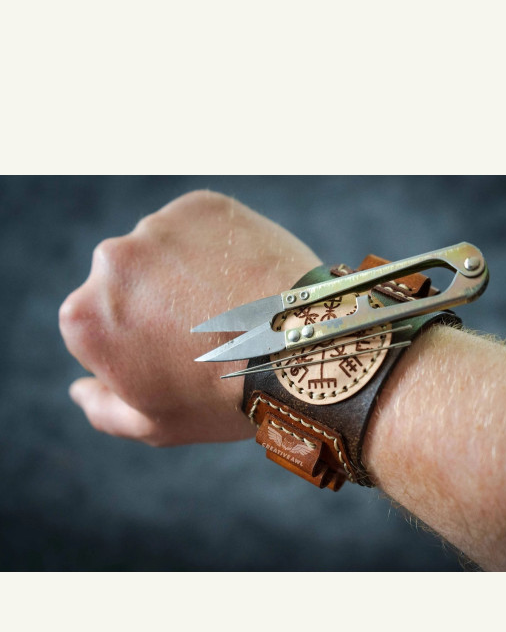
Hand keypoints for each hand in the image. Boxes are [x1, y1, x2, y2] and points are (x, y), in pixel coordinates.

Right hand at [59, 190, 320, 444]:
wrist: (300, 349)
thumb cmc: (224, 396)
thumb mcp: (153, 426)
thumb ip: (102, 408)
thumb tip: (79, 389)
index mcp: (84, 317)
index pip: (95, 328)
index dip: (134, 347)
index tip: (173, 359)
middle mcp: (110, 262)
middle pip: (125, 285)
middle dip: (154, 305)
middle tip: (205, 335)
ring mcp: (157, 227)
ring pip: (163, 253)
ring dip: (185, 274)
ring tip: (231, 308)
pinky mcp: (202, 206)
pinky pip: (201, 229)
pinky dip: (217, 249)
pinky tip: (244, 280)